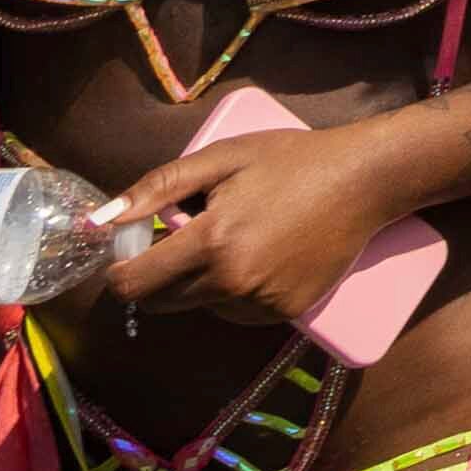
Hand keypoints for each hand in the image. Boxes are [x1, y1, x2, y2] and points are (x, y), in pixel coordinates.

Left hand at [98, 113, 421, 337]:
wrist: (368, 179)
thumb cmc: (292, 159)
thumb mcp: (223, 157)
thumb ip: (158, 187)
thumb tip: (102, 220)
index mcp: (211, 243)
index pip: (132, 284)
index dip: (121, 267)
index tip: (137, 244)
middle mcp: (232, 282)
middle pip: (160, 302)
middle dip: (158, 274)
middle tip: (190, 235)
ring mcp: (261, 303)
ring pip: (200, 307)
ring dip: (200, 282)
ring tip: (238, 239)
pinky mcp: (286, 313)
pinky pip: (236, 312)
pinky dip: (235, 291)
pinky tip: (263, 256)